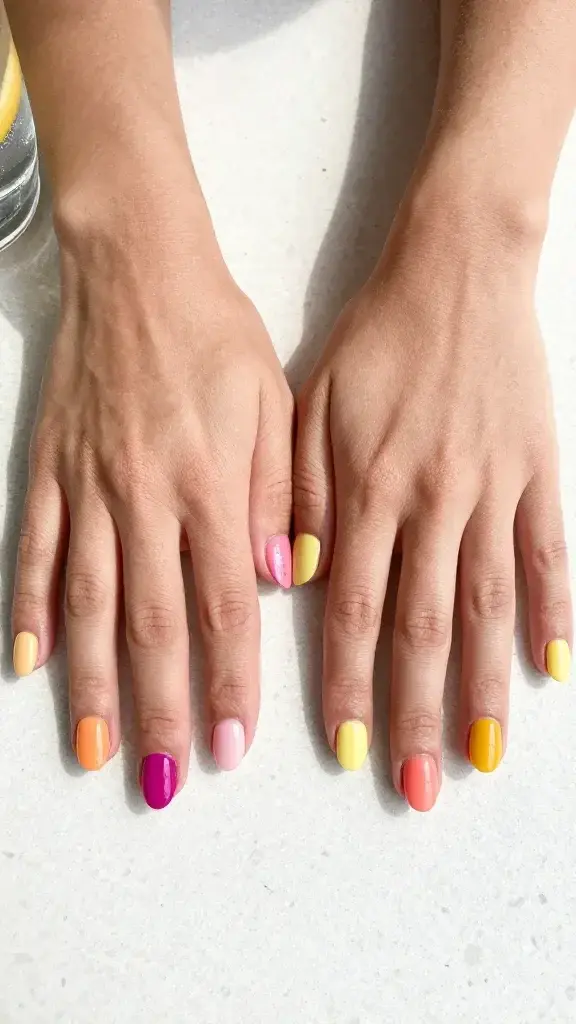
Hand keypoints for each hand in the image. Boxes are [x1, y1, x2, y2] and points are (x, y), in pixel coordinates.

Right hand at [12, 185, 292, 805]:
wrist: (138, 268)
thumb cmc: (217, 335)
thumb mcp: (273, 403)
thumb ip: (278, 496)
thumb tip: (277, 579)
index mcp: (210, 484)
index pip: (222, 606)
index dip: (228, 682)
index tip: (232, 746)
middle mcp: (144, 497)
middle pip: (152, 623)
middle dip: (162, 708)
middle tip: (165, 779)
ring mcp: (88, 486)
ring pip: (87, 603)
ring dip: (91, 683)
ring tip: (95, 749)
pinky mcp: (49, 469)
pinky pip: (33, 548)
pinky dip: (28, 608)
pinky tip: (27, 663)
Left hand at [293, 176, 571, 808]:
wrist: (457, 271)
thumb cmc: (376, 339)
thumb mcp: (312, 403)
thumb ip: (299, 494)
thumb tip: (292, 581)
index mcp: (367, 489)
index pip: (351, 610)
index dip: (346, 684)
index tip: (343, 747)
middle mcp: (431, 503)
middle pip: (421, 628)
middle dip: (414, 714)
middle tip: (416, 783)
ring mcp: (492, 490)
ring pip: (486, 607)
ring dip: (483, 688)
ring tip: (482, 754)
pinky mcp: (539, 471)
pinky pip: (549, 553)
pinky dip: (553, 613)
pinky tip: (553, 669)